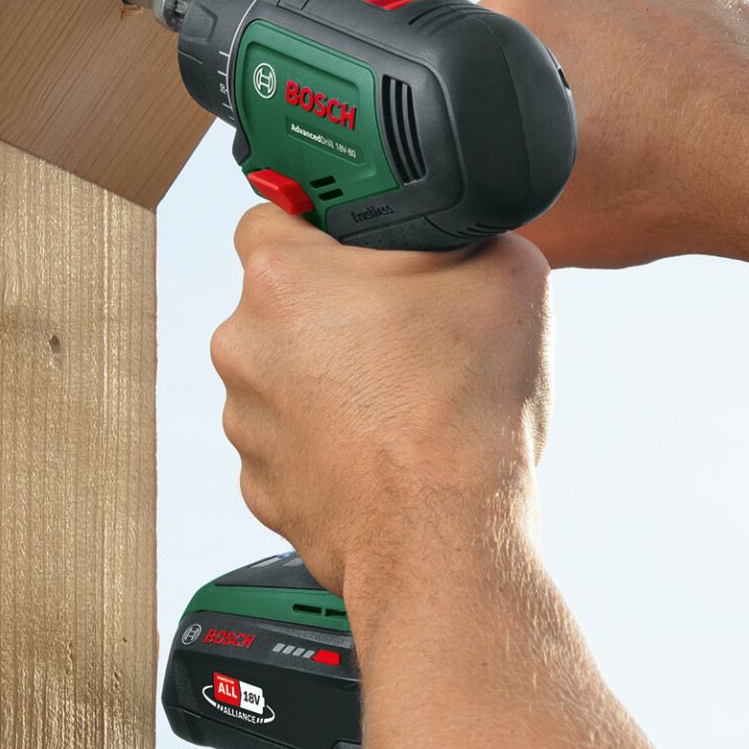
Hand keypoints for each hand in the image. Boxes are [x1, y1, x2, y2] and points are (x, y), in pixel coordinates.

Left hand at [211, 206, 551, 597]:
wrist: (447, 537)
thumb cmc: (465, 407)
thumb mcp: (505, 269)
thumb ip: (463, 231)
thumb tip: (457, 230)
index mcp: (282, 276)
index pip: (274, 211)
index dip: (323, 221)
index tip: (359, 240)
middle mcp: (243, 343)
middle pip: (283, 298)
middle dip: (336, 304)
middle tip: (403, 324)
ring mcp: (246, 420)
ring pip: (287, 372)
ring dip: (330, 374)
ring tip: (402, 395)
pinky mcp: (260, 484)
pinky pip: (294, 439)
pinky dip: (330, 439)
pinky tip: (386, 445)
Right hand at [483, 0, 748, 271]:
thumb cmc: (664, 192)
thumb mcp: (542, 229)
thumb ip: (473, 217)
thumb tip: (439, 230)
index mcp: (515, 18)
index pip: (466, 54)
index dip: (488, 103)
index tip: (526, 135)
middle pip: (523, 22)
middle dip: (541, 68)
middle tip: (580, 129)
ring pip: (578, 3)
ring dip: (592, 42)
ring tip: (628, 106)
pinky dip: (642, 27)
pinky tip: (664, 80)